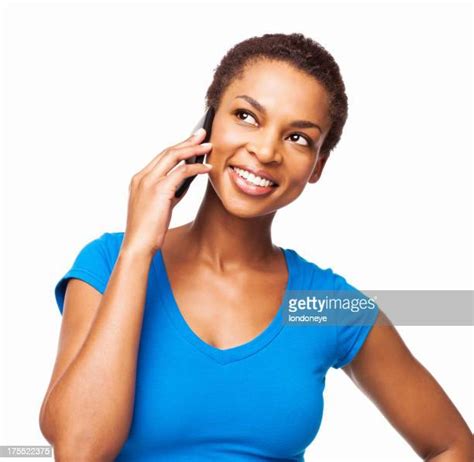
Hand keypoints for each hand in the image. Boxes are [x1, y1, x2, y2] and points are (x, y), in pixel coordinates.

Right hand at [120, 129, 211, 257]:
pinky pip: (181, 172)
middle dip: (187, 141)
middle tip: (203, 133)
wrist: (138, 245)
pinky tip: (207, 168)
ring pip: (173, 156)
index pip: (161, 157)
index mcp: (140, 179)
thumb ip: (170, 191)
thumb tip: (188, 180)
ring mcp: (149, 182)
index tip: (191, 141)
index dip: (178, 147)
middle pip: (168, 151)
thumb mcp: (160, 206)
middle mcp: (142, 177)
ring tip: (208, 145)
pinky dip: (196, 168)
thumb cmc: (149, 230)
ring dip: (193, 149)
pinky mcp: (159, 190)